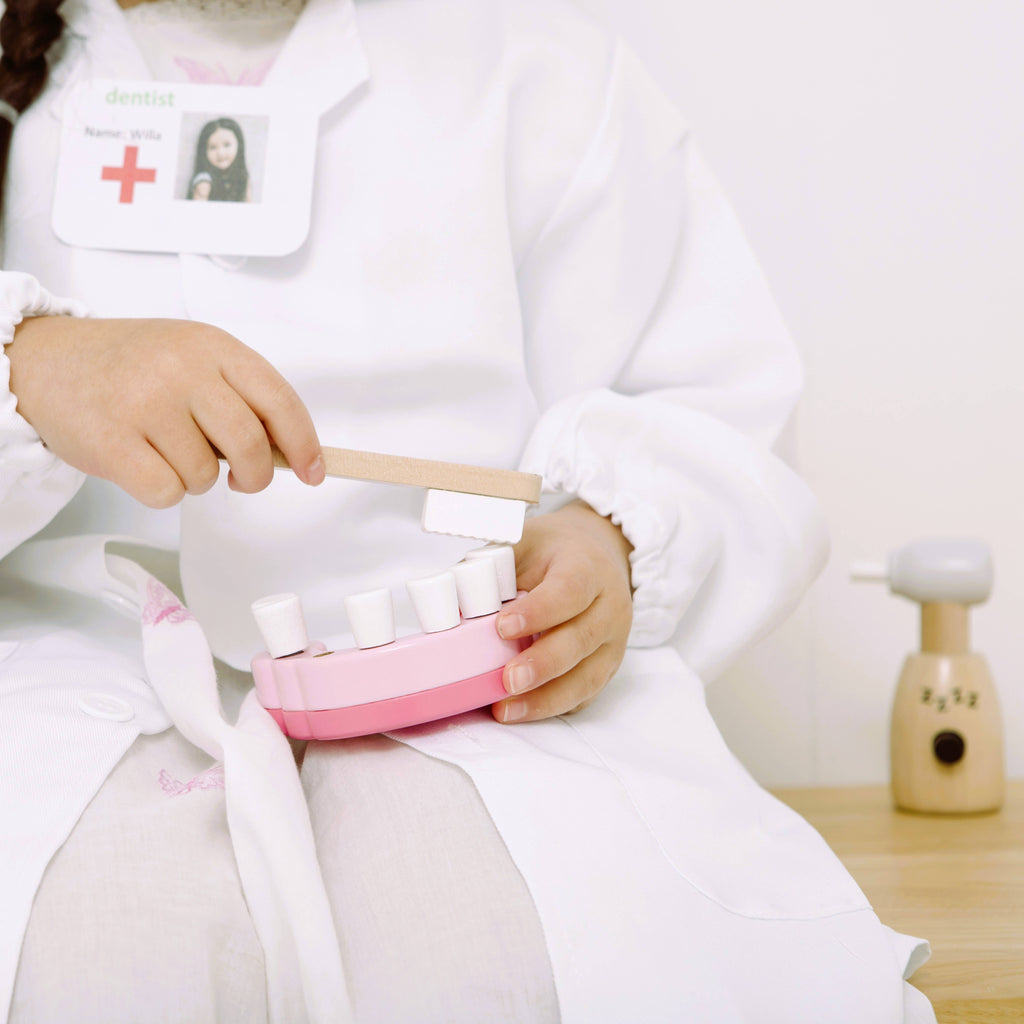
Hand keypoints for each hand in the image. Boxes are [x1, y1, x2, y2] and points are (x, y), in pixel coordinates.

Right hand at [7, 316, 323, 506]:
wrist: (47, 361)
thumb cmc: (131, 366)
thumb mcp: (194, 359)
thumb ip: (241, 395)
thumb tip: (292, 451)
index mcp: (213, 347)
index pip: (280, 400)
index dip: (305, 444)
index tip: (315, 471)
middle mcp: (182, 369)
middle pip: (251, 446)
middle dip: (255, 475)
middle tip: (241, 478)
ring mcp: (145, 403)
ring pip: (206, 475)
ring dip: (197, 479)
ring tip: (168, 451)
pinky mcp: (112, 440)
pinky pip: (167, 492)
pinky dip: (163, 491)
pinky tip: (144, 463)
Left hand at [492, 499, 632, 722]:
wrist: (596, 553)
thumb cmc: (553, 552)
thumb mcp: (525, 542)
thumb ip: (493, 565)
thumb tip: (450, 601)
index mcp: (588, 567)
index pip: (570, 590)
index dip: (539, 611)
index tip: (503, 627)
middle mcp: (609, 606)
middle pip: (582, 639)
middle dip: (543, 664)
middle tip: (508, 678)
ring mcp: (613, 641)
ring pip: (587, 676)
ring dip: (546, 697)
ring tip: (507, 708)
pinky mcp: (606, 667)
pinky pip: (583, 694)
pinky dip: (552, 706)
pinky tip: (522, 710)